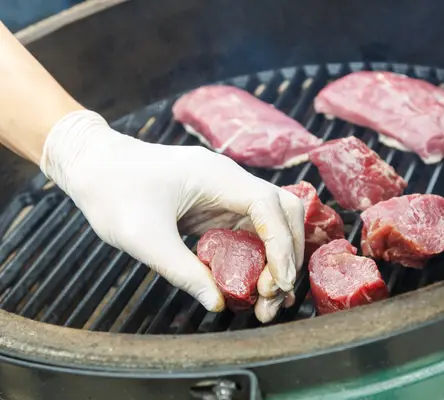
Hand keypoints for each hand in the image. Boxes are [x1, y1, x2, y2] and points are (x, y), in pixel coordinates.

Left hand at [40, 110, 304, 321]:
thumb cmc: (113, 192)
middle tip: (275, 296)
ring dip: (277, 258)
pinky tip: (254, 282)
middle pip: (284, 212)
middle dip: (287, 254)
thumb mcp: (144, 237)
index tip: (278, 284)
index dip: (281, 246)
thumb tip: (217, 303)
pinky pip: (251, 229)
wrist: (93, 165)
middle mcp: (230, 180)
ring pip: (272, 222)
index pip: (269, 206)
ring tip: (268, 299)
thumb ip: (183, 271)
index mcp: (217, 177)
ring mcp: (226, 192)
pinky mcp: (218, 205)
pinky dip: (260, 255)